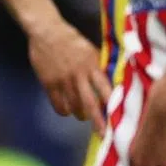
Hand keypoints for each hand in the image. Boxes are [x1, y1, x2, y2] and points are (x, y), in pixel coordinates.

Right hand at [28, 18, 110, 132]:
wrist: (46, 30)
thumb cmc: (71, 39)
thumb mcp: (89, 50)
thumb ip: (98, 67)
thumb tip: (112, 84)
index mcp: (91, 65)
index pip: (105, 89)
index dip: (112, 105)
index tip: (119, 119)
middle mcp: (78, 74)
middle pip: (90, 104)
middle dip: (98, 122)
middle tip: (104, 135)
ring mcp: (62, 80)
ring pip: (74, 107)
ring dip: (80, 115)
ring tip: (82, 115)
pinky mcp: (49, 83)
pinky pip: (58, 105)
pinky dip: (64, 111)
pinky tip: (66, 109)